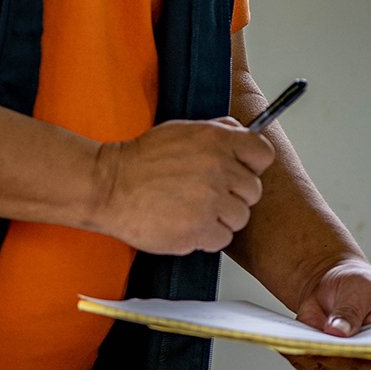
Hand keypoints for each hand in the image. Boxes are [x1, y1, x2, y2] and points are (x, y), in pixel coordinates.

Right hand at [91, 118, 272, 253]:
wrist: (107, 186)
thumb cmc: (140, 160)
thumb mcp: (182, 130)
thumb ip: (218, 132)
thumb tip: (243, 133)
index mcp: (217, 141)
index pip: (263, 154)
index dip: (252, 166)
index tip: (240, 172)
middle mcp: (218, 169)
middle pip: (253, 191)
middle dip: (234, 195)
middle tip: (208, 195)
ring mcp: (210, 201)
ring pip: (240, 217)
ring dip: (221, 218)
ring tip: (193, 210)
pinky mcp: (198, 230)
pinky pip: (222, 239)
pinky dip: (207, 237)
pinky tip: (186, 224)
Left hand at [284, 257, 370, 369]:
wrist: (336, 282)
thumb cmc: (358, 284)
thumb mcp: (359, 288)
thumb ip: (351, 310)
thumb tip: (338, 332)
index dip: (365, 354)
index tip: (348, 349)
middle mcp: (369, 357)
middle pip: (351, 367)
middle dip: (331, 358)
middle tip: (315, 347)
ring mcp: (345, 363)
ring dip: (309, 359)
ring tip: (296, 344)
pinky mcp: (323, 361)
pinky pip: (308, 365)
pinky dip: (297, 356)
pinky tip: (288, 345)